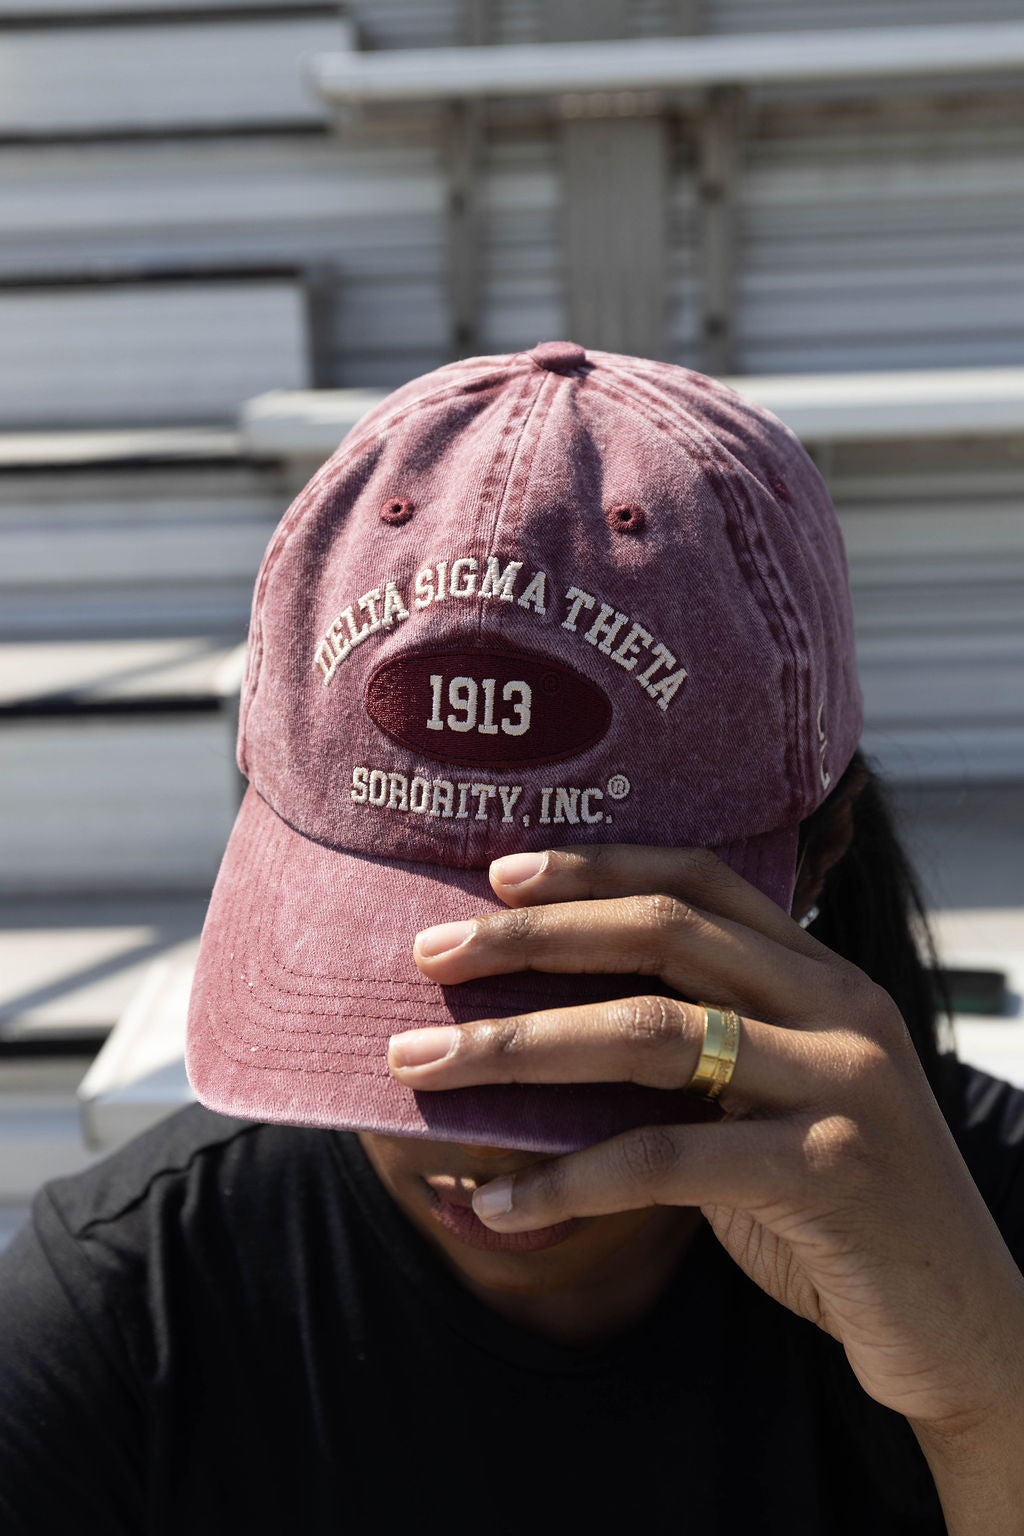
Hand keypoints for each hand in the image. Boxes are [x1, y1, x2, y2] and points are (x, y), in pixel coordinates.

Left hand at [389, 844, 1023, 1450]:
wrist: (963, 1320)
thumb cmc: (840, 1208)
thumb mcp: (773, 1106)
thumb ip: (699, 1058)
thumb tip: (543, 1037)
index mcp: (822, 977)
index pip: (702, 883)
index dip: (598, 867)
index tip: (501, 873)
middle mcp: (838, 1008)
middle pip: (664, 935)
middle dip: (533, 940)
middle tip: (430, 954)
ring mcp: (840, 1083)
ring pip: (652, 1034)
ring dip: (519, 1048)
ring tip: (421, 1065)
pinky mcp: (827, 1171)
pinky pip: (663, 1160)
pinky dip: (566, 1181)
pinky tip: (497, 1207)